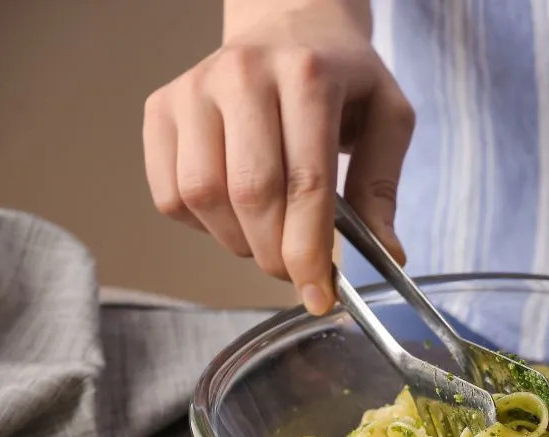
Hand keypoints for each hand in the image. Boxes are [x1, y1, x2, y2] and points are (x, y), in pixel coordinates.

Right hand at [143, 0, 413, 313]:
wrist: (289, 25)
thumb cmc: (343, 79)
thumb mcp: (387, 119)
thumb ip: (382, 186)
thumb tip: (387, 255)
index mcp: (308, 75)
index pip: (306, 182)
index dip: (311, 251)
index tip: (321, 297)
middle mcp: (243, 75)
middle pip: (251, 195)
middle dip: (277, 254)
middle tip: (299, 271)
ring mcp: (193, 89)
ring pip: (202, 198)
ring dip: (240, 242)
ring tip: (270, 237)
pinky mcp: (161, 108)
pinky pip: (169, 195)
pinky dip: (204, 225)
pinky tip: (236, 213)